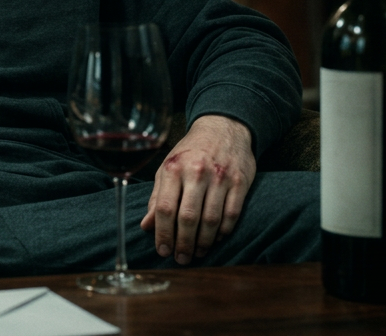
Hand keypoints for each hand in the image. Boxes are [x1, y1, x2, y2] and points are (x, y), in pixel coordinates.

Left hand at [140, 114, 255, 263]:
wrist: (223, 128)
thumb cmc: (191, 151)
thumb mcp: (168, 167)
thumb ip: (156, 196)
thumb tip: (146, 226)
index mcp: (173, 168)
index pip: (164, 208)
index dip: (162, 233)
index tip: (162, 250)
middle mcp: (197, 172)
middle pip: (188, 217)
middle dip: (183, 243)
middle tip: (180, 258)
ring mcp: (220, 177)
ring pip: (211, 219)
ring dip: (203, 242)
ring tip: (197, 253)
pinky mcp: (240, 182)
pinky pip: (232, 214)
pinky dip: (223, 231)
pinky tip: (216, 239)